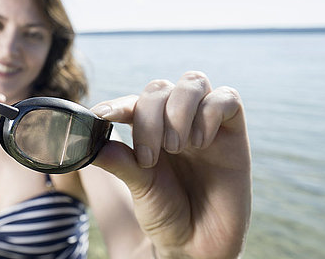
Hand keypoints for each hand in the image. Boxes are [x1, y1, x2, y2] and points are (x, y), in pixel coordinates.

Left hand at [91, 71, 250, 258]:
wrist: (199, 243)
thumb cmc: (166, 212)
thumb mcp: (139, 187)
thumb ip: (120, 162)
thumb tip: (90, 142)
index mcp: (148, 128)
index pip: (132, 102)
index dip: (116, 105)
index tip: (100, 117)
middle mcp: (176, 120)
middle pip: (159, 89)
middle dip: (149, 118)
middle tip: (148, 158)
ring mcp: (205, 123)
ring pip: (193, 82)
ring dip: (178, 111)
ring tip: (176, 147)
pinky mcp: (234, 132)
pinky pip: (226, 98)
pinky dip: (209, 113)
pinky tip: (200, 142)